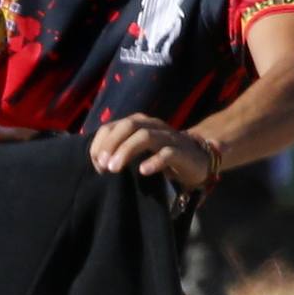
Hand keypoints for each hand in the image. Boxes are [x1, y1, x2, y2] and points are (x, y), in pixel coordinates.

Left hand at [89, 115, 219, 199]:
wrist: (197, 158)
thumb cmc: (160, 155)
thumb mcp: (137, 151)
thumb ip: (118, 151)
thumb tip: (97, 163)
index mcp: (138, 123)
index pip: (112, 126)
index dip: (100, 144)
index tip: (96, 164)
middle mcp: (152, 126)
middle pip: (128, 126)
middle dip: (111, 145)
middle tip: (102, 166)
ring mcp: (168, 137)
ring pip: (146, 136)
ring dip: (126, 151)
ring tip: (114, 168)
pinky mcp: (181, 152)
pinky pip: (167, 153)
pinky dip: (154, 161)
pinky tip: (143, 171)